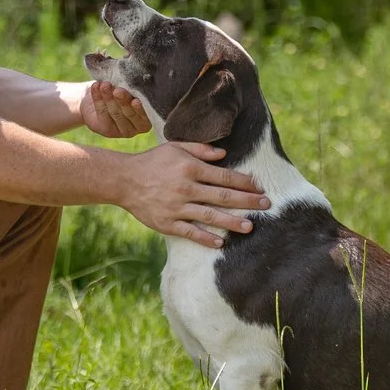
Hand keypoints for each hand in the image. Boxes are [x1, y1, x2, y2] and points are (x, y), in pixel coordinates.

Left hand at [77, 79, 149, 138]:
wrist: (101, 96)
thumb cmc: (122, 89)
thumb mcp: (130, 89)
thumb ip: (134, 88)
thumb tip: (137, 79)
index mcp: (147, 119)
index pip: (145, 116)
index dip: (140, 109)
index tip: (136, 100)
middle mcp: (136, 128)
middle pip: (129, 114)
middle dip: (123, 102)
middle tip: (118, 91)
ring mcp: (120, 131)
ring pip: (115, 113)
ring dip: (109, 97)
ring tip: (105, 85)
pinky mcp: (105, 129)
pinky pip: (102, 112)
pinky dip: (98, 98)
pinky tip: (96, 87)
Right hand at [115, 140, 268, 248]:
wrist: (123, 180)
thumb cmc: (153, 161)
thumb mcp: (175, 147)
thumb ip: (200, 149)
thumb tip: (224, 154)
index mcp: (190, 168)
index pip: (225, 176)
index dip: (245, 181)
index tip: (259, 186)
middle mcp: (186, 188)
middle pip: (223, 196)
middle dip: (247, 201)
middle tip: (266, 204)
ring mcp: (176, 207)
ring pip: (210, 216)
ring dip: (232, 222)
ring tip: (250, 226)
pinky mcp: (167, 223)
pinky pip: (190, 232)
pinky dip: (206, 238)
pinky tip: (220, 242)